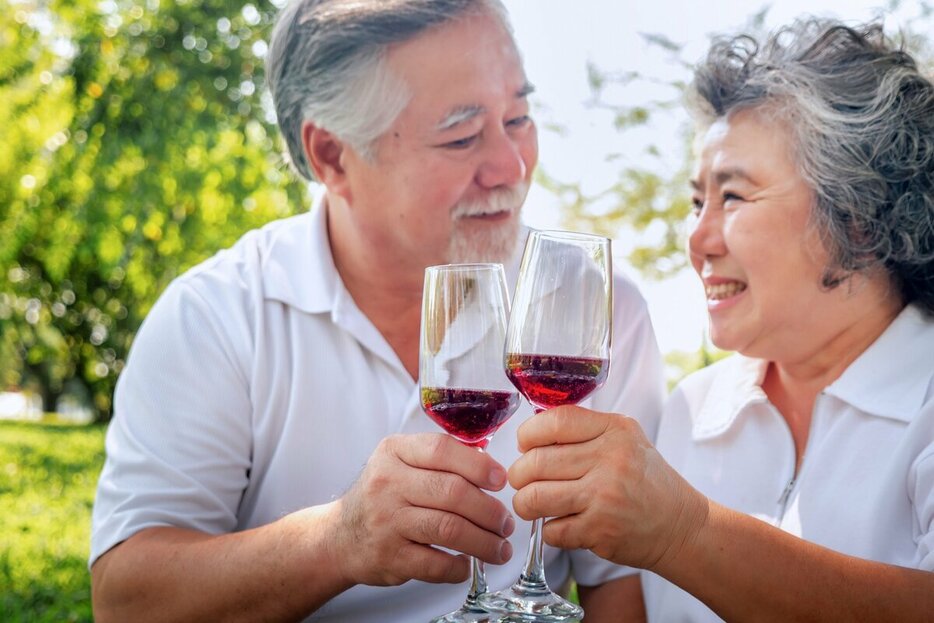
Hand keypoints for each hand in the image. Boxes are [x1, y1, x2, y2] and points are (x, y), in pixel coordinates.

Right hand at [330, 433, 514, 586]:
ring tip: (499, 548)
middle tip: (505, 522)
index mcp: (394, 452)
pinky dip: (458, 567)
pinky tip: (466, 564)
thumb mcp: (400, 462)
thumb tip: (490, 464)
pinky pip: (435, 564)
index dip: (478, 465)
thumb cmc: (382, 496)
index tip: (500, 480)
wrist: (340, 537)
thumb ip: (439, 458)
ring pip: (449, 528)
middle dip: (489, 509)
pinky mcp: (389, 556)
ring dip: (483, 541)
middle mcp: (387, 484)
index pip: (442, 450)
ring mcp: (387, 521)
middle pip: (452, 492)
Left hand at [507, 406, 706, 571]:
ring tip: (530, 503)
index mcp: (616, 430)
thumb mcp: (625, 439)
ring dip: (524, 503)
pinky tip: (559, 524)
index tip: (524, 444)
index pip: (555, 422)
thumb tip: (532, 433)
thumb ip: (585, 430)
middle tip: (523, 479)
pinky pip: (550, 530)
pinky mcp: (599, 532)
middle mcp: (611, 460)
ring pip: (534, 497)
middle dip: (519, 474)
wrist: (680, 525)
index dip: (528, 433)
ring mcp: (604, 498)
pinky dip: (547, 530)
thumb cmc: (645, 480)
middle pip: (536, 462)